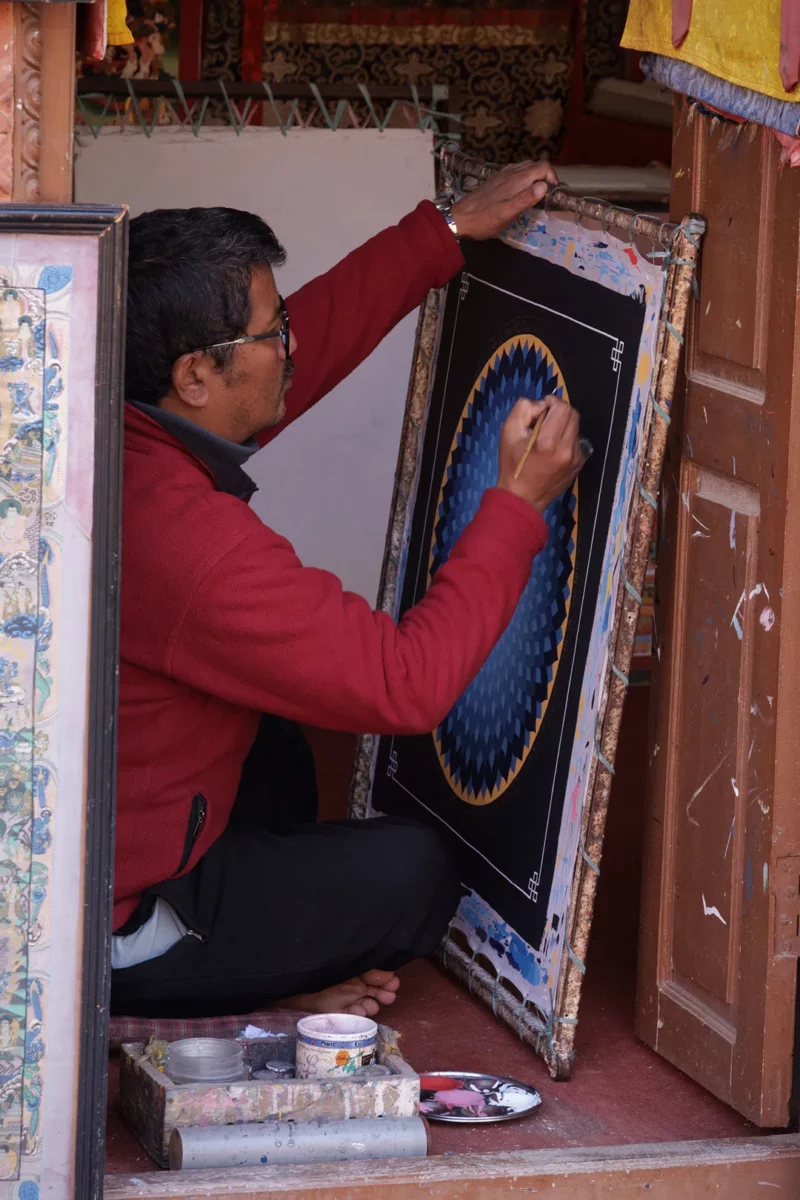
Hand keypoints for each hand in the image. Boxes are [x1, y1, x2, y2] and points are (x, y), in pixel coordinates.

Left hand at [451, 161, 558, 240]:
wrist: (459, 218)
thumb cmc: (484, 219)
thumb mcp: (507, 213)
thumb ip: (526, 199)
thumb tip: (544, 186)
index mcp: (516, 179)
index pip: (543, 166)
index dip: (552, 177)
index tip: (551, 194)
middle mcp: (511, 172)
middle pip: (535, 165)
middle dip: (545, 176)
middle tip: (546, 196)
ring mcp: (502, 174)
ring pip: (526, 167)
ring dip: (535, 177)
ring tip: (536, 194)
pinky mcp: (496, 180)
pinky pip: (515, 172)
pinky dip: (524, 178)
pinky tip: (520, 191)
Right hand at [497, 397, 584, 512]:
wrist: (522, 498)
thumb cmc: (512, 465)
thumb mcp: (508, 432)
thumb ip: (523, 409)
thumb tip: (542, 406)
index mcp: (548, 441)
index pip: (562, 408)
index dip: (552, 402)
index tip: (542, 408)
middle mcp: (567, 449)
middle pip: (573, 415)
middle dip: (559, 411)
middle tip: (544, 419)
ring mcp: (576, 459)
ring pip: (576, 428)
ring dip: (563, 425)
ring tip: (547, 436)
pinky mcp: (579, 465)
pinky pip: (576, 442)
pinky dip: (566, 439)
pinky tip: (553, 449)